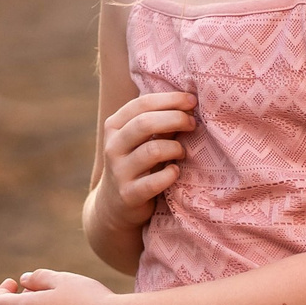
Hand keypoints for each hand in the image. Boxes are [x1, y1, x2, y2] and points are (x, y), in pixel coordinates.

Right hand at [93, 91, 196, 231]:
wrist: (114, 205)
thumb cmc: (137, 164)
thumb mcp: (141, 141)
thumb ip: (159, 123)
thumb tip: (189, 104)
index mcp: (114, 126)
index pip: (141, 104)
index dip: (170, 99)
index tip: (192, 101)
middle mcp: (113, 147)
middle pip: (145, 123)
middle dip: (175, 119)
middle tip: (193, 124)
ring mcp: (119, 172)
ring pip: (152, 151)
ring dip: (175, 148)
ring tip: (182, 152)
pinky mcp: (128, 195)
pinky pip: (154, 182)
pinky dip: (170, 174)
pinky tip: (175, 172)